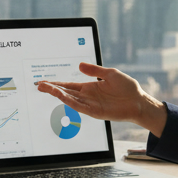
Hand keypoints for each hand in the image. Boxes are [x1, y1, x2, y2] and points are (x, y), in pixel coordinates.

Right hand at [35, 61, 168, 135]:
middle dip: (51, 89)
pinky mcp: (95, 112)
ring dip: (57, 94)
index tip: (44, 82)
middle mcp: (87, 96)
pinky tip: (61, 96)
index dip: (56, 84)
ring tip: (45, 88)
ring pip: (69, 99)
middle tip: (38, 85)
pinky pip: (79, 106)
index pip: (68, 86)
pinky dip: (69, 101)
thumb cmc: (128, 88)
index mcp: (89, 87)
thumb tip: (80, 66)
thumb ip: (95, 70)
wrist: (139, 102)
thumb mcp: (110, 73)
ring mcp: (90, 104)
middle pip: (65, 92)